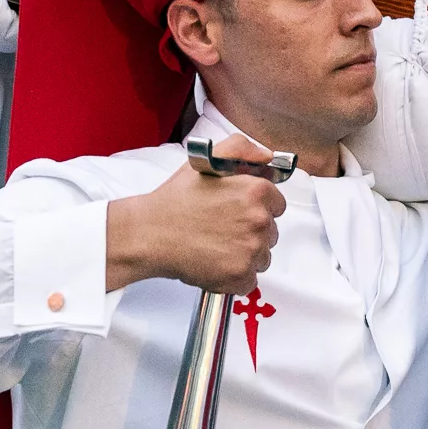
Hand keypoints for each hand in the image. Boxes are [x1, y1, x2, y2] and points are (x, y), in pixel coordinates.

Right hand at [105, 138, 284, 295]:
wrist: (150, 234)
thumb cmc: (175, 201)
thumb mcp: (206, 163)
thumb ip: (241, 149)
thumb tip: (267, 157)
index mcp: (256, 192)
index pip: (277, 205)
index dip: (257, 208)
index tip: (238, 212)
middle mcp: (259, 220)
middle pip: (270, 232)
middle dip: (250, 232)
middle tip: (222, 229)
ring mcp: (251, 251)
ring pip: (262, 257)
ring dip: (244, 255)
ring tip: (216, 246)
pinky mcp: (240, 276)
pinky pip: (250, 280)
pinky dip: (235, 276)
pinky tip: (215, 263)